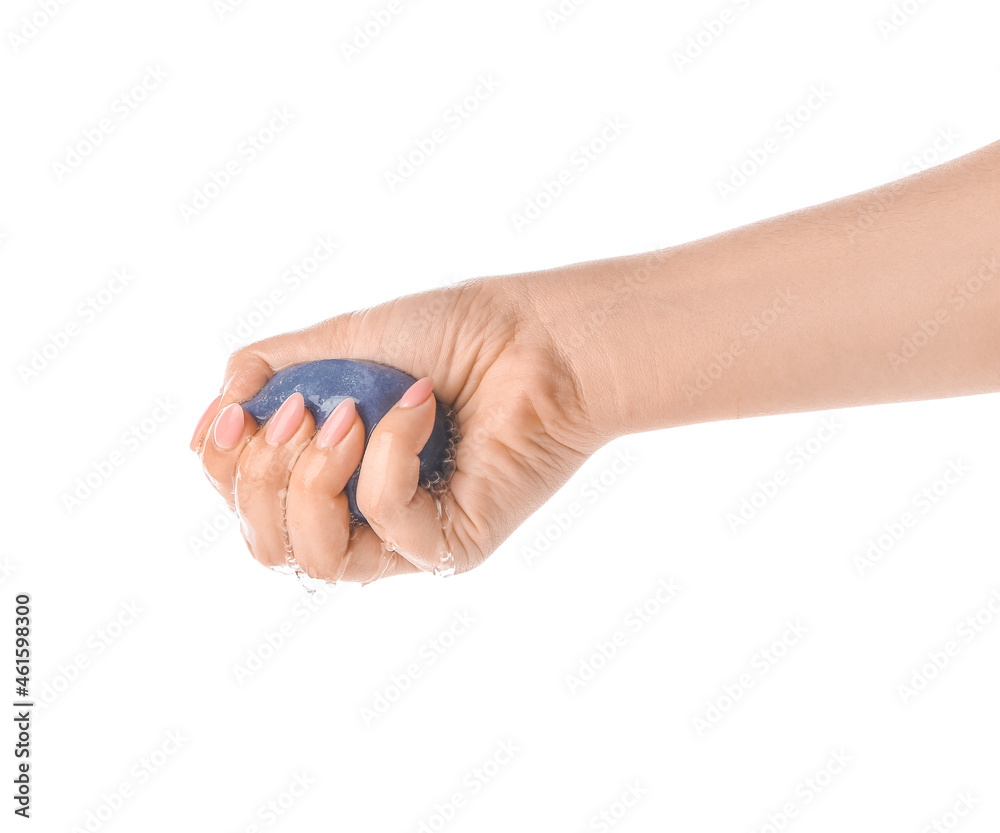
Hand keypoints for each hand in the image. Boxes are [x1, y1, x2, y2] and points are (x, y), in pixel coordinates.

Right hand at [190, 278, 599, 582]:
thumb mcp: (341, 341)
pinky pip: (389, 523)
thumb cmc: (456, 334)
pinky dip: (388, 454)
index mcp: (334, 478)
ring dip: (310, 479)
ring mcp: (409, 540)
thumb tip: (208, 420)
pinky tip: (416, 405)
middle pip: (269, 547)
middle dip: (262, 476)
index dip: (225, 469)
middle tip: (298, 410)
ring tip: (346, 414)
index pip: (249, 508)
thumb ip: (269, 375)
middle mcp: (365, 520)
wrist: (540, 335)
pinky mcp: (452, 547)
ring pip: (316, 560)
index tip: (237, 411)